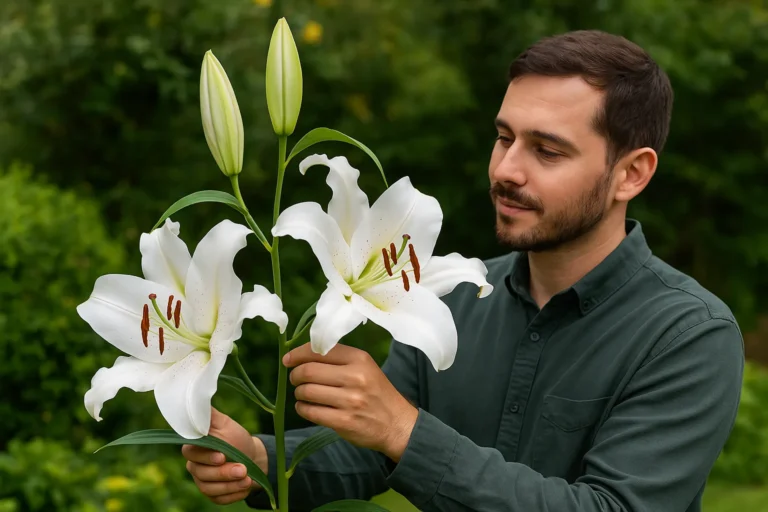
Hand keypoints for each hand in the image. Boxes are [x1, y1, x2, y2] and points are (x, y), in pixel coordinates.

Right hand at [182, 407, 267, 504]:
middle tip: (242, 469)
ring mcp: (203, 482)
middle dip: (223, 473)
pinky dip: (234, 494)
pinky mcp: (214, 495)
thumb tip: (196, 397)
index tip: (222, 456)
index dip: (205, 456)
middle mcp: (195, 466)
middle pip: (201, 473)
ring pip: (210, 488)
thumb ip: (209, 414)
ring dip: (230, 485)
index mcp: (195, 447)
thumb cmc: (236, 438)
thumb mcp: (225, 423)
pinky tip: (245, 487)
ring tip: (247, 478)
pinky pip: (219, 499)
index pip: (191, 453)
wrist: (252, 456)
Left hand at [284, 343, 417, 461]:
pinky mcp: (344, 422)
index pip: (319, 350)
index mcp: (359, 359)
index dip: (298, 354)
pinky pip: (311, 412)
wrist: (397, 424)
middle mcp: (355, 377)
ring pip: (307, 392)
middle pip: (308, 371)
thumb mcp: (365, 368)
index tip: (288, 360)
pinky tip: (306, 407)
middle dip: (295, 375)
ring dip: (298, 393)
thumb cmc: (376, 393)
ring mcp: (350, 401)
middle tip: (295, 379)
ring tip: (303, 394)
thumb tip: (302, 355)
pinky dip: (302, 409)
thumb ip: (339, 359)